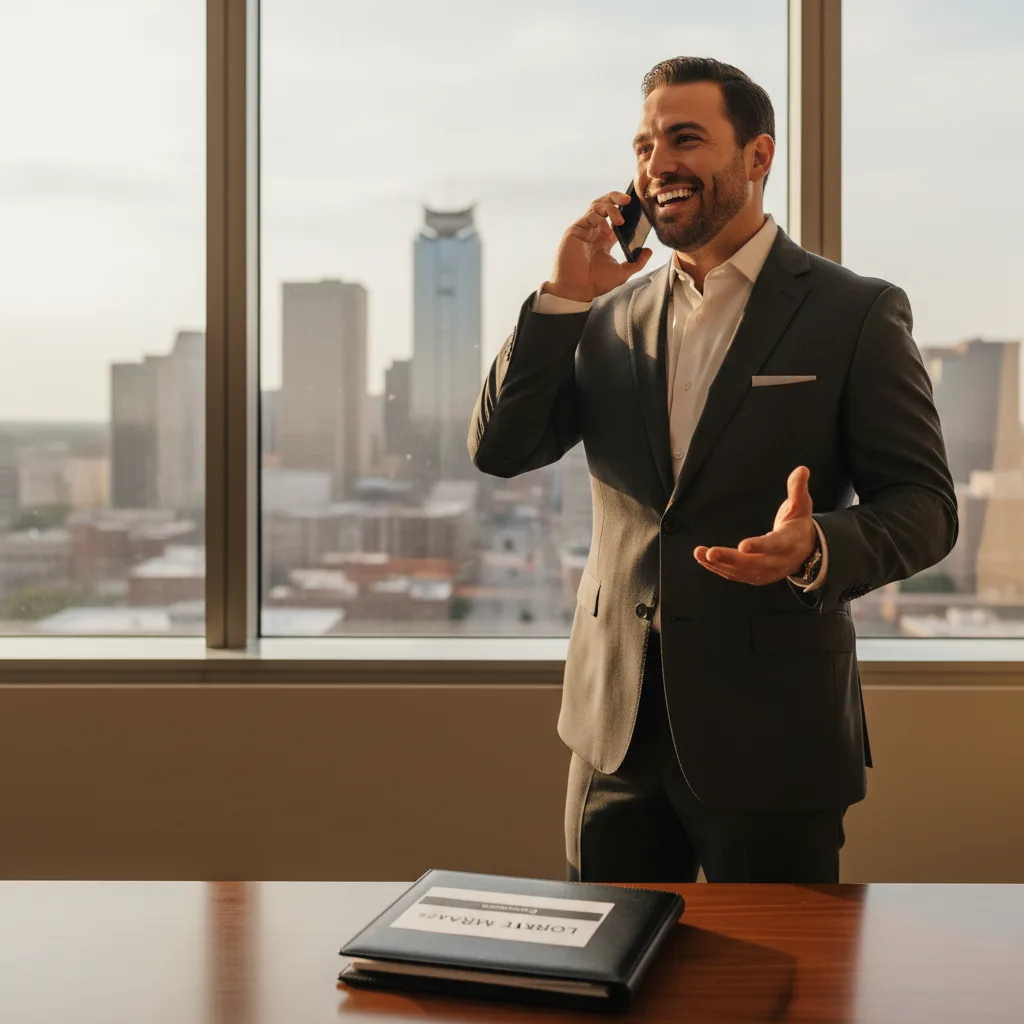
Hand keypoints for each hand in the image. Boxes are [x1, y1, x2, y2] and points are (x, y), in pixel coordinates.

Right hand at [543, 191, 652, 302]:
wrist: (578, 289)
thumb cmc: (596, 283)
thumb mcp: (622, 273)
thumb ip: (637, 262)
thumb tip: (649, 251)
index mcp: (604, 238)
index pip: (614, 215)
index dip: (624, 208)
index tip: (637, 207)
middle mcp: (594, 230)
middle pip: (604, 203)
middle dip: (616, 197)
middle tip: (629, 199)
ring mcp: (584, 229)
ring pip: (597, 205)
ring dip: (611, 208)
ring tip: (621, 220)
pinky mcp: (575, 230)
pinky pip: (590, 216)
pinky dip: (601, 221)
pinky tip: (608, 233)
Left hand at [694, 466, 817, 585]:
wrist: (806, 551)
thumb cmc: (799, 524)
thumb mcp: (801, 505)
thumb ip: (798, 489)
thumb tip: (802, 469)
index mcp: (790, 542)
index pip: (775, 545)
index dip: (760, 546)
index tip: (743, 546)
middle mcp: (778, 562)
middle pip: (753, 563)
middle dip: (730, 559)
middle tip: (710, 553)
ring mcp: (767, 573)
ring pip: (741, 572)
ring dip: (719, 565)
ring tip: (699, 554)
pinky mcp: (756, 577)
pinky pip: (736, 576)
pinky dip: (719, 569)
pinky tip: (703, 560)